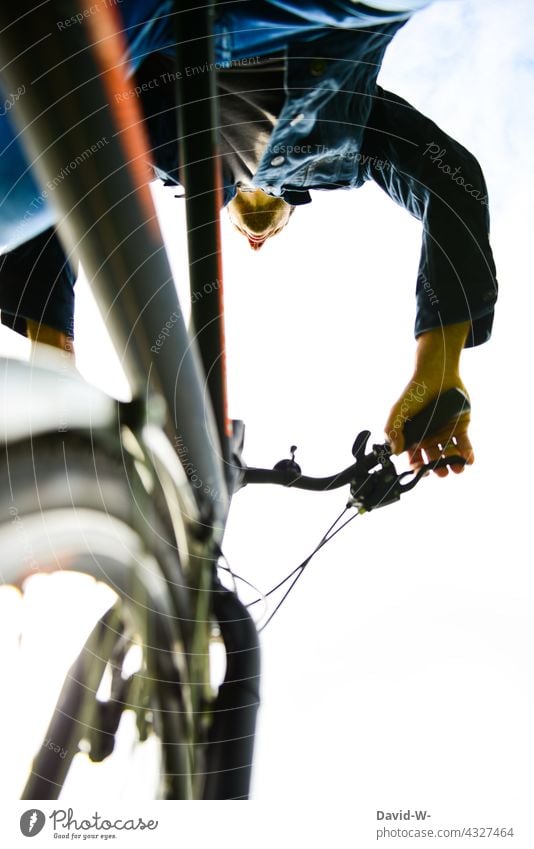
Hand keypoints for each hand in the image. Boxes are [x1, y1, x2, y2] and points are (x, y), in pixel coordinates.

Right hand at [384, 323, 474, 477]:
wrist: (437, 374)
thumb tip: (394, 451)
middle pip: (434, 460)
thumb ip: (392, 430)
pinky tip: (468, 460)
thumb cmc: (415, 391)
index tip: (422, 470)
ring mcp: (445, 433)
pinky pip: (465, 445)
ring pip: (450, 455)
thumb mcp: (398, 410)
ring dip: (454, 464)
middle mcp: (429, 438)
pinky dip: (468, 454)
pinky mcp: (460, 427)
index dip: (418, 467)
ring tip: (457, 468)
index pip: (415, 458)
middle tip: (441, 472)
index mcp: (414, 437)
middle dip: (437, 468)